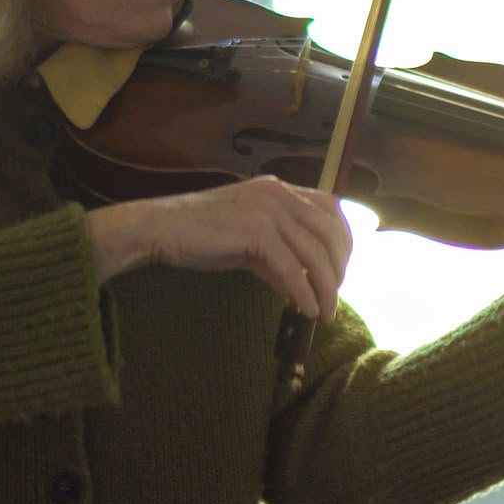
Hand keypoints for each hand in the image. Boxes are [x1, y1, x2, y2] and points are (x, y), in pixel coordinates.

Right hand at [83, 176, 352, 321]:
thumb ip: (277, 257)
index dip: (344, 239)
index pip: (331, 208)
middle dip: (339, 268)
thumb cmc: (198, 236)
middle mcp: (279, 193)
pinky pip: (291, 267)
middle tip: (335, 298)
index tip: (342, 270)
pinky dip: (304, 291)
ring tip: (325, 313)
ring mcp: (268, 209)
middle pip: (330, 231)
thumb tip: (303, 286)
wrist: (159, 229)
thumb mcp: (246, 243)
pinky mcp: (255, 230)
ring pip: (315, 251)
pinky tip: (305, 310)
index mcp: (279, 190)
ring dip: (326, 287)